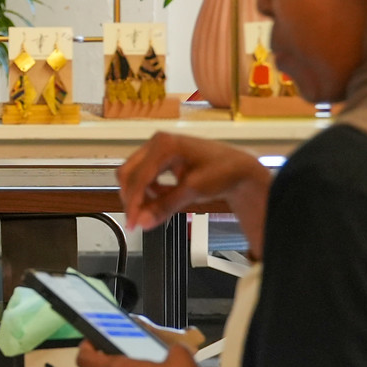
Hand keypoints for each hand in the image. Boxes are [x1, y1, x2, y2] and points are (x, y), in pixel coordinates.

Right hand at [117, 133, 272, 252]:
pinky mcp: (160, 158)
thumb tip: (142, 222)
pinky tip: (157, 201)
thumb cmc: (222, 171)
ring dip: (138, 195)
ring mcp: (157, 149)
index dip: (133, 203)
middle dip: (131, 198)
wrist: (238, 168)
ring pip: (134, 174)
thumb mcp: (193, 191)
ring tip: (150, 212)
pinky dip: (146, 191)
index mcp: (164, 145)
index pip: (138, 177)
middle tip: (137, 221)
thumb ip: (165, 207)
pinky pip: (143, 175)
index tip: (132, 223)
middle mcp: (157, 143)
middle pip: (129, 173)